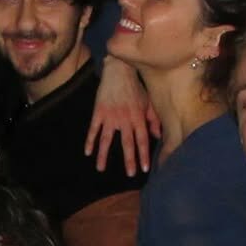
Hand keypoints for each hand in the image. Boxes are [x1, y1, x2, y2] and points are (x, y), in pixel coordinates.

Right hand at [85, 56, 153, 174]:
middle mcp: (125, 119)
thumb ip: (153, 120)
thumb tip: (157, 136)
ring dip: (103, 155)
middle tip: (130, 173)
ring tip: (101, 169)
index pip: (143, 140)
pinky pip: (93, 129)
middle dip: (129, 160)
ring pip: (107, 140)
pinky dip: (90, 141)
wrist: (119, 71)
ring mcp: (110, 116)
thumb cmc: (135, 88)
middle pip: (127, 143)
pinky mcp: (99, 112)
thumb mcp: (148, 102)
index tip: (144, 168)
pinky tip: (87, 152)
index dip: (144, 155)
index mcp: (138, 117)